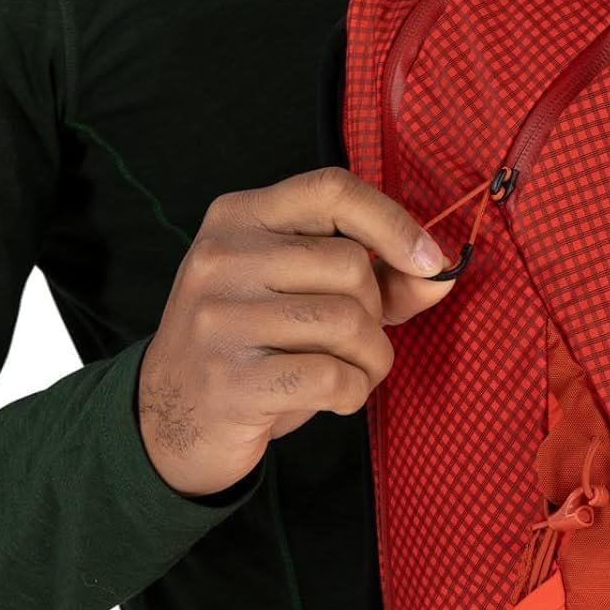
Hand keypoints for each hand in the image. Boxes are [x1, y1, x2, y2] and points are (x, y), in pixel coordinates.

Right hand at [137, 167, 454, 497]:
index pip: (332, 189)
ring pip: (348, 322)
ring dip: (372, 359)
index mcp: (239, 216)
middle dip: (377, 312)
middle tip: (358, 341)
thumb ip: (378, 277)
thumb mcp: (302, 293)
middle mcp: (222, 257)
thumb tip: (441, 272)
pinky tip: (334, 399)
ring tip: (352, 372)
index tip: (430, 260)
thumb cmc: (254, 345)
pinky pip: (332, 377)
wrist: (168, 419)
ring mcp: (219, 318)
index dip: (393, 222)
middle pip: (350, 265)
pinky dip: (353, 394)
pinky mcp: (230, 380)